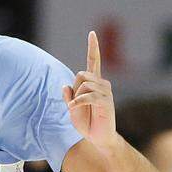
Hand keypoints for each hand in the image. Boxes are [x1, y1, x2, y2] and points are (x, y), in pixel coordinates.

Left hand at [63, 31, 118, 150]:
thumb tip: (65, 86)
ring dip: (75, 97)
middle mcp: (102, 84)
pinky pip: (88, 95)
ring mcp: (106, 92)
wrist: (99, 138)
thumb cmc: (87, 123)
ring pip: (84, 84)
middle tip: (75, 104)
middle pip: (81, 74)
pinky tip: (73, 108)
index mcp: (94, 83)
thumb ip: (68, 96)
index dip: (93, 47)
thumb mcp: (72, 108)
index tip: (92, 33)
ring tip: (76, 108)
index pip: (94, 61)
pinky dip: (77, 102)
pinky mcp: (106, 102)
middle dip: (74, 88)